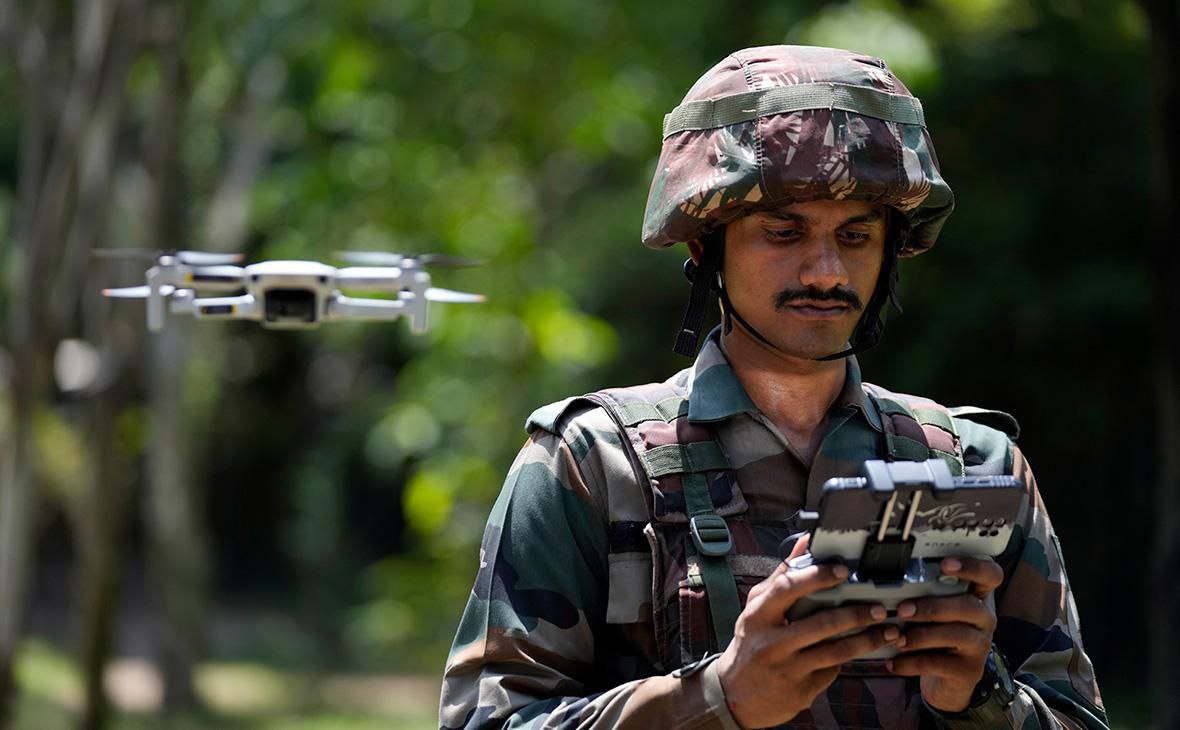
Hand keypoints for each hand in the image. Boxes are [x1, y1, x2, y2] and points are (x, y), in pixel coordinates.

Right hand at [714, 536, 900, 727]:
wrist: (735, 696)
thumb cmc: (750, 643)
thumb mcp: (755, 610)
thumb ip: (780, 577)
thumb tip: (803, 542)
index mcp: (757, 616)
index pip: (788, 589)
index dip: (817, 577)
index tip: (842, 571)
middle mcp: (771, 643)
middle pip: (821, 624)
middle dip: (856, 614)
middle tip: (879, 608)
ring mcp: (787, 669)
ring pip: (835, 652)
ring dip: (866, 640)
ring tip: (887, 632)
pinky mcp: (800, 691)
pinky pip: (832, 671)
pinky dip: (848, 660)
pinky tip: (862, 651)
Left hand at [887, 556, 1004, 712]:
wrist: (947, 679)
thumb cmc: (937, 635)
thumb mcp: (934, 611)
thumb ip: (924, 594)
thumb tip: (890, 581)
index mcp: (977, 597)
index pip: (990, 575)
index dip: (972, 567)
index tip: (945, 565)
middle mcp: (984, 619)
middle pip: (969, 606)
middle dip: (933, 607)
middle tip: (903, 610)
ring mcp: (980, 646)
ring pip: (956, 635)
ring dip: (921, 635)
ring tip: (898, 639)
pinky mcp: (969, 671)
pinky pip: (940, 664)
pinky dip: (912, 662)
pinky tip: (894, 662)